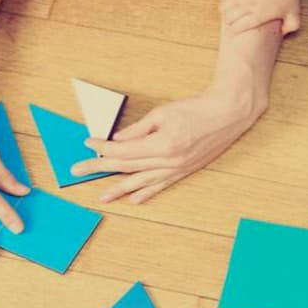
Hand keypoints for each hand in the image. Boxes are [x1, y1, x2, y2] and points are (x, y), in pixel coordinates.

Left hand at [71, 87, 264, 203]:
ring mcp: (176, 169)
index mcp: (161, 145)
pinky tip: (133, 199)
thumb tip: (117, 140)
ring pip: (141, 182)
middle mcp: (168, 162)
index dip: (102, 148)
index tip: (87, 144)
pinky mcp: (184, 171)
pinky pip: (160, 185)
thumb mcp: (163, 113)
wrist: (229, 113)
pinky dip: (145, 193)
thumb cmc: (198, 108)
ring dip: (118, 189)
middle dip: (100, 169)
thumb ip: (138, 129)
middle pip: (126, 167)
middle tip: (78, 171)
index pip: (123, 150)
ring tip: (101, 195)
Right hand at [221, 0, 300, 34]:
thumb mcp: (294, 15)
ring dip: (225, 11)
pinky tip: (228, 1)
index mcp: (257, 17)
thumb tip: (283, 32)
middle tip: (232, 21)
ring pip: (224, 7)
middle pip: (228, 18)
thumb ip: (290, 27)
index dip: (234, 30)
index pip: (237, 28)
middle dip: (229, 21)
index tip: (236, 30)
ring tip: (228, 12)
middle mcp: (246, 7)